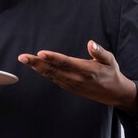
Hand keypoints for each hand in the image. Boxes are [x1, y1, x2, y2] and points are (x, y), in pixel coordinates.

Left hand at [18, 40, 137, 113]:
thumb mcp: (110, 60)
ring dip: (37, 67)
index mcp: (87, 70)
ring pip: (51, 75)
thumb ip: (99, 51)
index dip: (52, 58)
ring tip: (25, 59)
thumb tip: (90, 43)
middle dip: (37, 63)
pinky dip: (44, 73)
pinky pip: (54, 79)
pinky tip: (35, 66)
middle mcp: (77, 79)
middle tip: (23, 57)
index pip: (66, 62)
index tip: (40, 53)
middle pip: (53, 70)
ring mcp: (72, 85)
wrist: (115, 93)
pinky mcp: (70, 88)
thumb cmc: (111, 73)